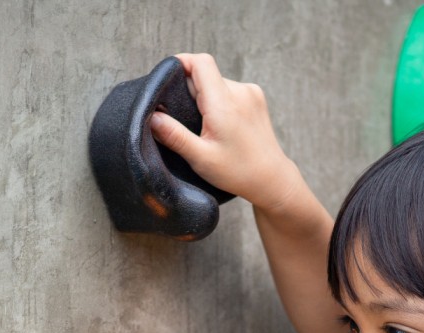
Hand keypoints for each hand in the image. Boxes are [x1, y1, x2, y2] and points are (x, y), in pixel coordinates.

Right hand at [149, 54, 301, 212]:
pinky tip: (220, 124)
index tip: (166, 79)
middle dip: (189, 90)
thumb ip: (174, 135)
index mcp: (224, 103)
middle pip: (205, 73)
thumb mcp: (201, 158)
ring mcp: (251, 92)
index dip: (180, 64)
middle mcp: (240, 92)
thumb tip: (151, 117)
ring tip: (204, 125)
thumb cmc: (238, 171)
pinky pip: (229, 89)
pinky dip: (219, 100)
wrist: (272, 178)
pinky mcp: (256, 97)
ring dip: (205, 96)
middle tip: (184, 117)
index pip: (199, 62)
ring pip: (216, 82)